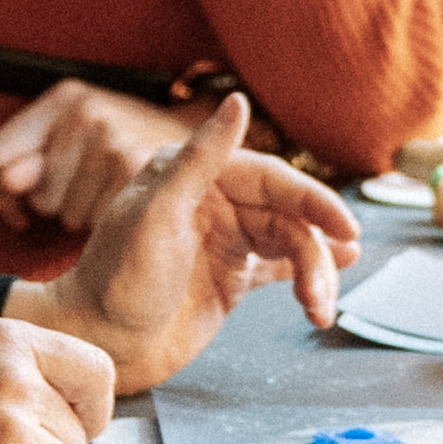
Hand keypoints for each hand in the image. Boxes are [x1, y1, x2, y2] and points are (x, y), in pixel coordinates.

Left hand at [0, 77, 199, 237]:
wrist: (200, 138)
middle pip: (31, 190)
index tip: (16, 212)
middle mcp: (84, 112)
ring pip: (63, 212)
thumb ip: (27, 155)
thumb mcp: (76, 131)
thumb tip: (8, 181)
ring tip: (111, 194)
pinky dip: (105, 223)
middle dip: (52, 202)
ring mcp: (112, 139)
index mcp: (63, 98)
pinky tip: (124, 206)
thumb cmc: (128, 141)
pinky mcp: (137, 170)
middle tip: (90, 189)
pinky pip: (94, 221)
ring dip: (81, 215)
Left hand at [7, 93, 358, 394]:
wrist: (96, 343)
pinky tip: (329, 283)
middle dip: (314, 252)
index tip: (346, 227)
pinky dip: (308, 276)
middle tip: (321, 292)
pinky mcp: (230, 278)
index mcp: (197, 177)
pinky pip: (281, 269)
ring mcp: (226, 241)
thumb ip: (200, 159)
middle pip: (288, 216)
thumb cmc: (115, 278)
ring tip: (319, 309)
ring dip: (314, 275)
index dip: (314, 201)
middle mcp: (215, 202)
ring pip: (290, 245)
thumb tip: (239, 100)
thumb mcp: (156, 215)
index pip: (272, 179)